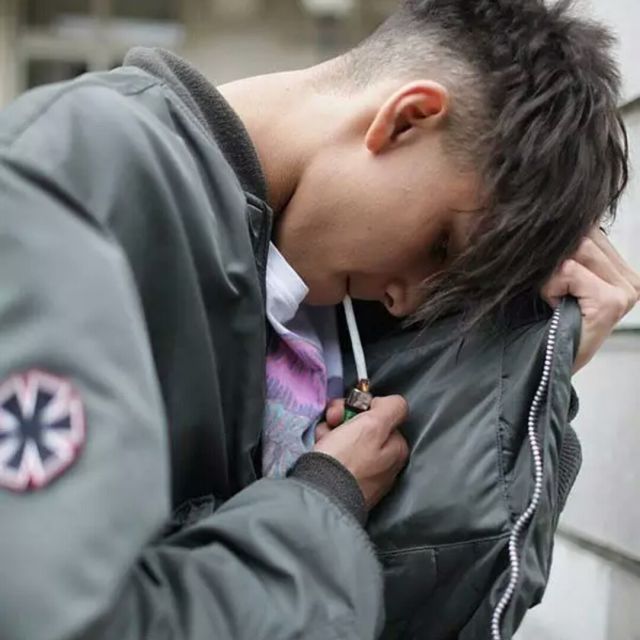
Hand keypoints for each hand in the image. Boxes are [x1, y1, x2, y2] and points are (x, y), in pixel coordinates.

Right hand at [313, 396, 409, 510]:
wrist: (320, 498)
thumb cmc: (347, 459)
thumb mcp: (373, 425)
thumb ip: (391, 408)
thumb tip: (390, 403)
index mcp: (398, 448)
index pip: (382, 413)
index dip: (362, 406)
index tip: (347, 409)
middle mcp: (386, 462)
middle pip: (364, 425)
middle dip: (344, 419)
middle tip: (332, 422)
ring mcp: (366, 474)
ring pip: (348, 438)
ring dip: (332, 432)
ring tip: (324, 440)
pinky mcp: (347, 482)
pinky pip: (339, 456)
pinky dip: (328, 449)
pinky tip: (321, 451)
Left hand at [542, 228, 639, 372]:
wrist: (547, 365)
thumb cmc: (548, 320)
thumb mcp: (562, 281)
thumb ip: (570, 252)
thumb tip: (557, 218)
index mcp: (623, 271)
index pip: (591, 230)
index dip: (561, 248)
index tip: (553, 276)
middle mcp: (632, 279)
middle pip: (583, 236)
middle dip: (555, 261)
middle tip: (550, 291)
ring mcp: (626, 291)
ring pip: (575, 250)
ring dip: (550, 276)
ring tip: (553, 300)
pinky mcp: (611, 302)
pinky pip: (567, 271)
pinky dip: (549, 287)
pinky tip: (555, 307)